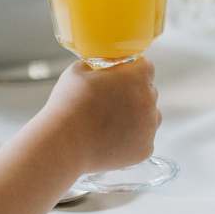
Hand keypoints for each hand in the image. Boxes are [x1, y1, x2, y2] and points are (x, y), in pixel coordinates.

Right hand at [38, 59, 161, 173]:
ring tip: (110, 123)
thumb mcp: (79, 70)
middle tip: (111, 102)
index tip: (120, 77)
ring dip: (137, 117)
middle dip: (134, 94)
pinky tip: (111, 140)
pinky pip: (143, 140)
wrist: (64, 143)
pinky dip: (131, 140)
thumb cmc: (68, 104)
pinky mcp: (145, 149)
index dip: (132, 71)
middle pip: (149, 92)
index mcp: (136, 77)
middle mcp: (149, 100)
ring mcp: (149, 127)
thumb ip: (99, 63)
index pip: (146, 67)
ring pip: (150, 117)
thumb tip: (104, 65)